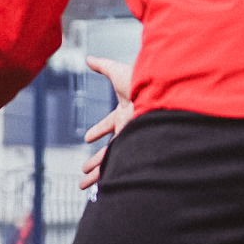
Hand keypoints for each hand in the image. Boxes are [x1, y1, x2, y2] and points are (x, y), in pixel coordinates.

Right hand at [79, 54, 133, 189]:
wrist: (160, 94)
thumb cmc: (142, 81)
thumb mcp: (117, 72)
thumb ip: (102, 66)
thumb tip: (88, 58)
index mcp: (124, 113)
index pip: (109, 124)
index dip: (98, 130)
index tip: (86, 138)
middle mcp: (129, 128)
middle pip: (108, 149)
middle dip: (95, 161)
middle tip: (83, 172)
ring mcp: (133, 139)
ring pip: (111, 161)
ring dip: (97, 173)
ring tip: (83, 185)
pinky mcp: (136, 148)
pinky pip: (120, 165)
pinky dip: (108, 175)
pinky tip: (101, 186)